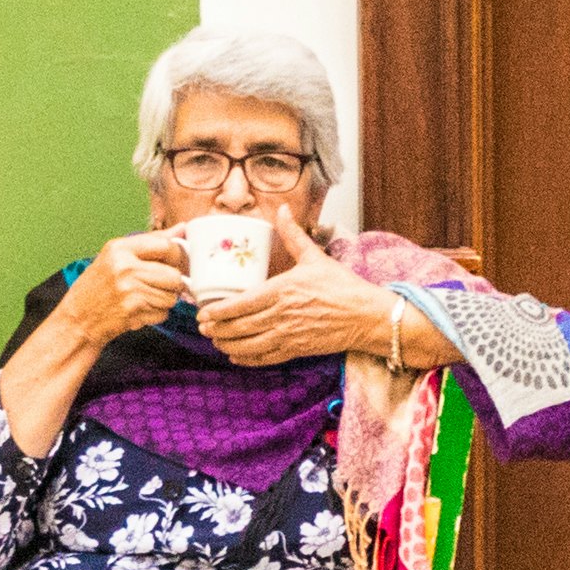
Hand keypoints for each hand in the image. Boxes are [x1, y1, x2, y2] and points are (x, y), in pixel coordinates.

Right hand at [57, 231, 189, 344]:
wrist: (77, 320)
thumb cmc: (96, 288)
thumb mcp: (115, 257)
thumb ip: (150, 242)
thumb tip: (182, 229)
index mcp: (119, 248)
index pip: (165, 245)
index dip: (176, 256)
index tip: (172, 263)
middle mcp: (124, 267)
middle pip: (173, 275)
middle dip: (171, 284)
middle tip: (158, 286)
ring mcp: (130, 290)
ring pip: (171, 296)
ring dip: (163, 301)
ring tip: (145, 298)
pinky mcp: (133, 310)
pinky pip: (163, 313)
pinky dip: (156, 314)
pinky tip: (140, 311)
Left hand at [197, 208, 407, 365]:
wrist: (368, 316)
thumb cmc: (343, 286)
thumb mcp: (315, 257)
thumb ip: (293, 235)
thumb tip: (282, 210)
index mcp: (281, 290)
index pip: (240, 304)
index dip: (218, 311)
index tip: (203, 312)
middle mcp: (281, 315)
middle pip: (239, 326)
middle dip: (216, 328)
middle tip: (202, 327)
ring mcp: (288, 335)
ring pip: (249, 345)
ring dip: (227, 344)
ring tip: (214, 340)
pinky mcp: (298, 350)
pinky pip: (266, 358)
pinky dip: (248, 359)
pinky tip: (236, 356)